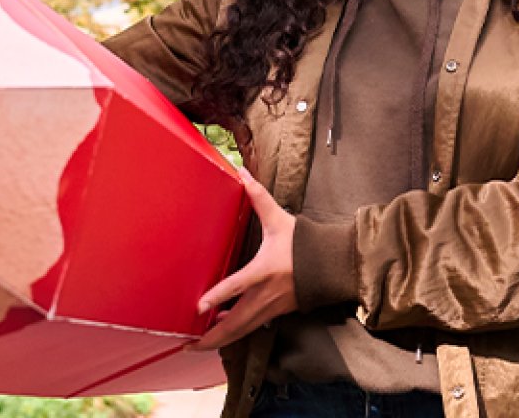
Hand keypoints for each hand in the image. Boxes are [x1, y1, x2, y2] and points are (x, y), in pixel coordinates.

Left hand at [188, 166, 296, 350]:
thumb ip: (258, 197)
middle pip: (235, 323)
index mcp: (265, 270)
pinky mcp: (274, 313)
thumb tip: (241, 172)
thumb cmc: (303, 242)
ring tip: (196, 345)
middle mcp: (265, 294)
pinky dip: (233, 334)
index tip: (199, 306)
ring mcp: (270, 308)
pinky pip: (250, 328)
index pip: (239, 285)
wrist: (331, 264)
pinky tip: (220, 331)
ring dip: (219, 340)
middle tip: (187, 344)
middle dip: (210, 337)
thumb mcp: (279, 219)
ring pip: (241, 331)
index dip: (219, 296)